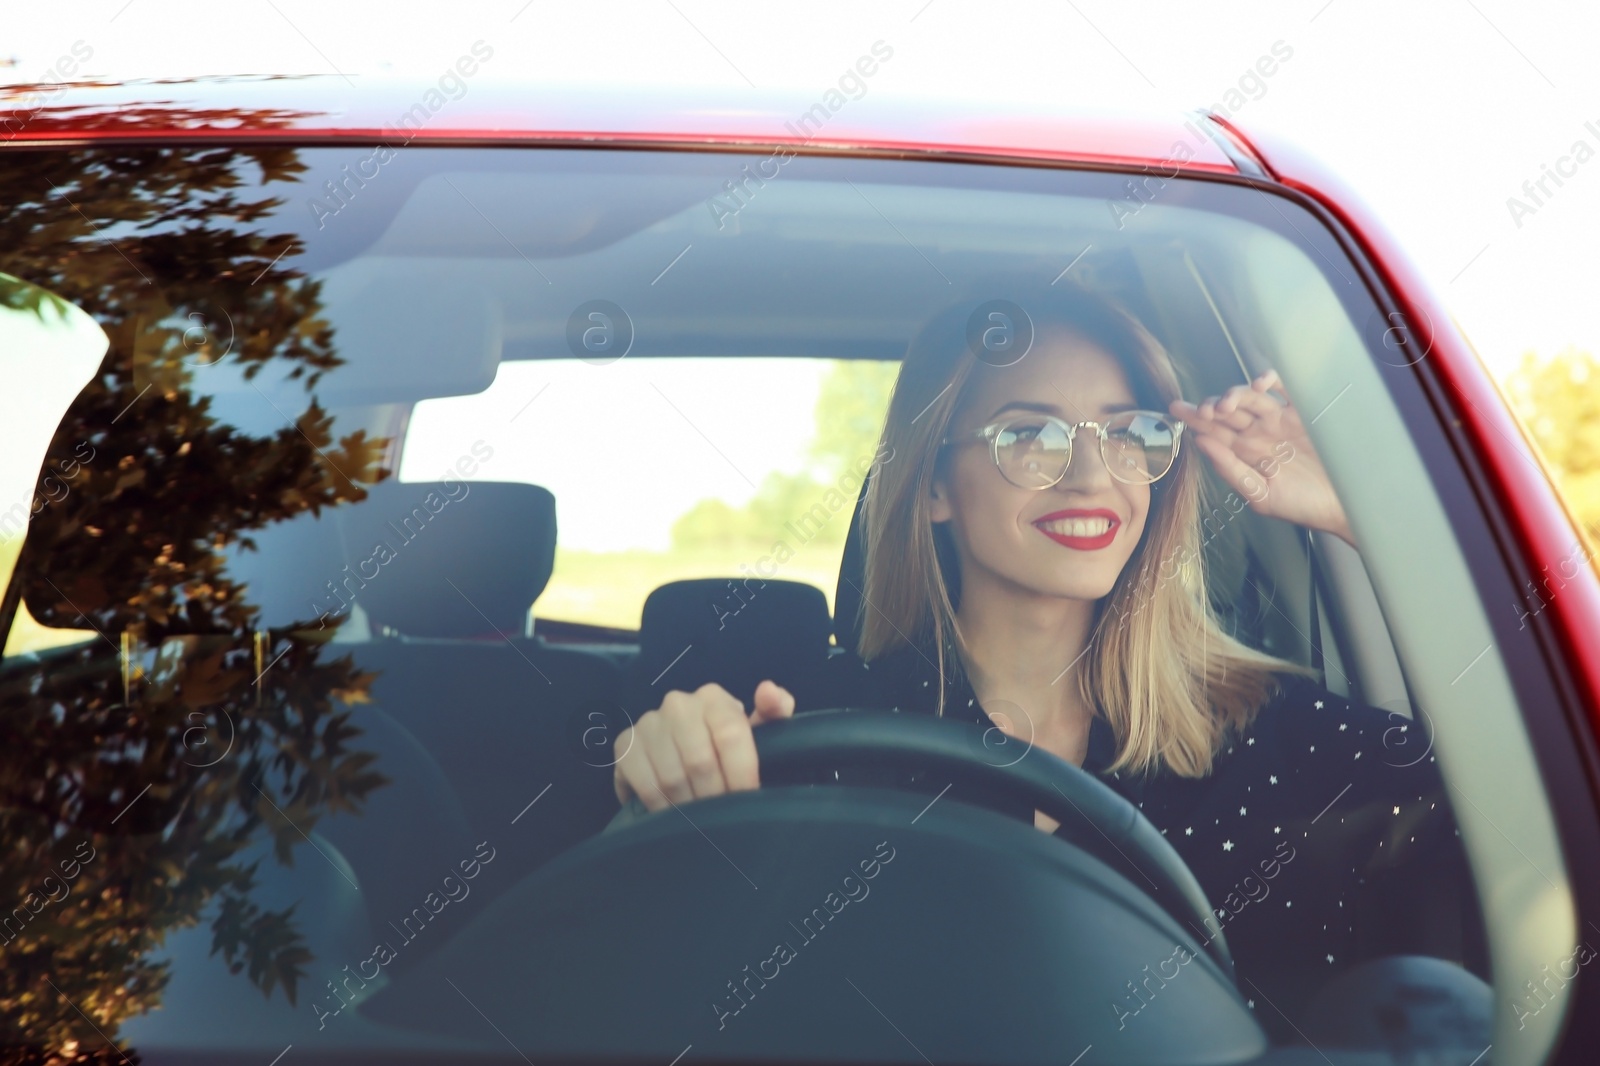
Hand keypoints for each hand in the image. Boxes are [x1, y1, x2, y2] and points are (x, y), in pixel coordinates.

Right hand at [613, 679, 795, 811]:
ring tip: (699, 818)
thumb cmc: (730, 746)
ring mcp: (648, 723)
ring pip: (672, 778)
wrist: (687, 755)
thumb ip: (776, 711)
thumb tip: (768, 691)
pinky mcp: (624, 744)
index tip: (747, 799)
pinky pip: (644, 784)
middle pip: (700, 762)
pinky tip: (671, 813)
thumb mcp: (761, 730)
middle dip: (715, 796)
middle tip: (721, 816)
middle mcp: (678, 704)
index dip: (741, 773)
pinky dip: (660, 806)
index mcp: (713, 698)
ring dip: (688, 806)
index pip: (730, 735)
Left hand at [1169, 370, 1355, 547]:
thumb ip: (1231, 470)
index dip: (1195, 420)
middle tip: (1202, 411)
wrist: (1343, 507)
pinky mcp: (1303, 414)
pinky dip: (1272, 381)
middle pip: (1227, 412)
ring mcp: (1279, 421)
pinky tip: (1260, 384)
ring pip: (1251, 398)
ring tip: (1225, 406)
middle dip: (1209, 407)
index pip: (1213, 432)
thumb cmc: (1301, 505)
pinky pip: (1285, 390)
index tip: (1176, 411)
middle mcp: (1258, 433)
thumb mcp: (1260, 495)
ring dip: (1235, 396)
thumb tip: (1201, 443)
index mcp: (1244, 453)